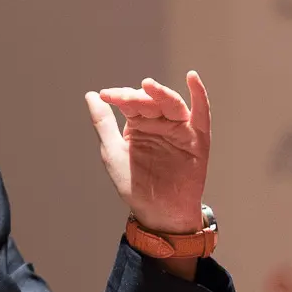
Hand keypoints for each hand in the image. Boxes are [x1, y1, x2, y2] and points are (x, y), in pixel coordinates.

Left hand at [84, 71, 210, 233]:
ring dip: (160, 93)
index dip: (119, 96)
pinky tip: (192, 79)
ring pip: (172, 104)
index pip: (130, 102)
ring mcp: (179, 129)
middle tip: (123, 97)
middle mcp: (160, 122)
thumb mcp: (112, 152)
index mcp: (139, 123)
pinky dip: (199, 95)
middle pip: (150, 101)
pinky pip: (201, 114)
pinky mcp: (197, 139)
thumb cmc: (134, 184)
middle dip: (136, 97)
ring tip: (148, 85)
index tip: (104, 96)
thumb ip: (103, 123)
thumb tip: (90, 95)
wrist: (157, 212)